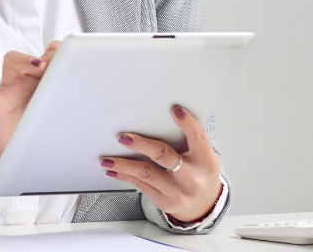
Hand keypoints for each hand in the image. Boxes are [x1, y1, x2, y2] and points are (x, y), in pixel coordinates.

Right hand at [0, 40, 60, 168]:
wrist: (1, 144)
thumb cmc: (25, 124)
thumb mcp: (46, 111)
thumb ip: (58, 99)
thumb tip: (82, 95)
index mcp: (38, 81)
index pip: (47, 55)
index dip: (57, 54)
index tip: (69, 58)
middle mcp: (22, 80)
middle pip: (33, 54)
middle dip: (45, 56)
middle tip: (58, 63)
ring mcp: (7, 88)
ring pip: (10, 61)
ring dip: (24, 59)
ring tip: (38, 65)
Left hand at [100, 105, 222, 223]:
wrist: (203, 201)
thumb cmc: (198, 170)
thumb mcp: (201, 153)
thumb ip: (187, 138)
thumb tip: (161, 118)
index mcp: (205, 159)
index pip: (197, 137)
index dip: (187, 123)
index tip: (175, 110)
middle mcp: (193, 177)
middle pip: (164, 156)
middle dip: (141, 145)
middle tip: (123, 138)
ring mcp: (178, 192)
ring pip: (146, 173)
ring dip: (123, 165)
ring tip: (107, 160)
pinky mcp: (165, 202)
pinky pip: (141, 185)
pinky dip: (125, 176)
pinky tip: (114, 171)